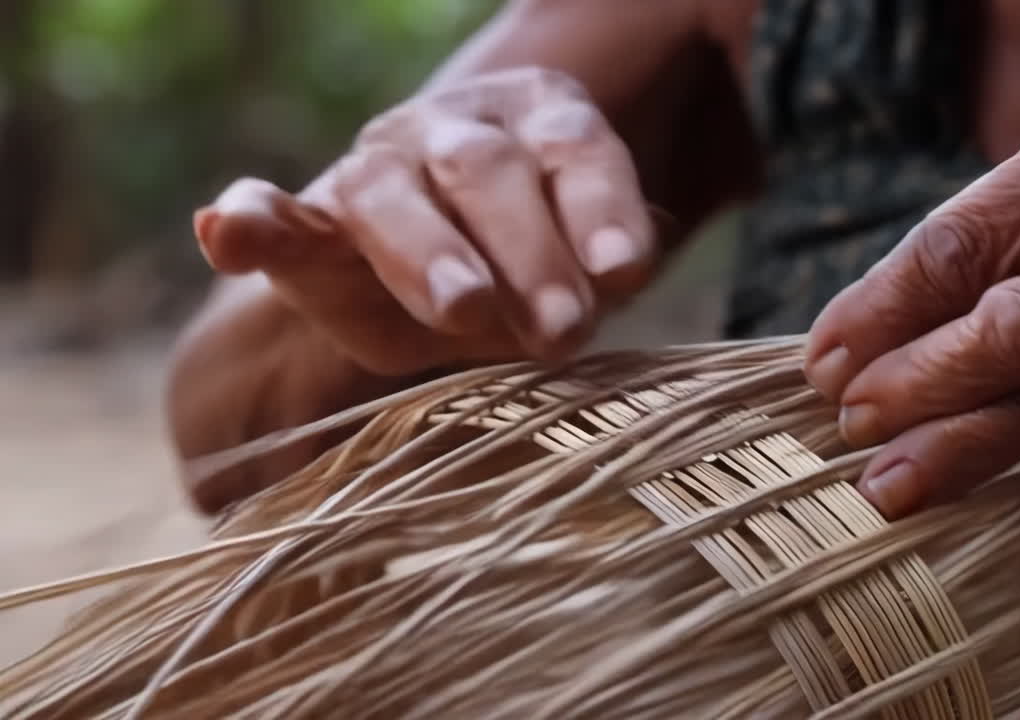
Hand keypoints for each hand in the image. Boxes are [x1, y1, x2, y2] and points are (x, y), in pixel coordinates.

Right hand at [194, 67, 656, 375]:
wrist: (448, 268)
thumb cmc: (533, 268)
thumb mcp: (579, 269)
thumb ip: (594, 271)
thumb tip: (618, 273)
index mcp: (537, 121)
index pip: (576, 152)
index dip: (601, 209)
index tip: (625, 273)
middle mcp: (453, 130)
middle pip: (487, 172)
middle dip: (529, 250)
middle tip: (564, 327)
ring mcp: (379, 167)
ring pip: (392, 194)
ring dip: (429, 251)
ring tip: (464, 305)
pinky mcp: (312, 218)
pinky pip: (273, 212)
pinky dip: (251, 222)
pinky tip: (223, 232)